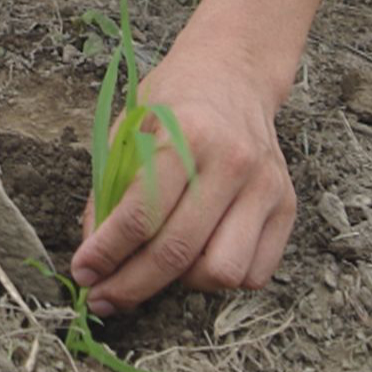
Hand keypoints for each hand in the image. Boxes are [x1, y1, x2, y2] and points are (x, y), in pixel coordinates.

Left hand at [69, 41, 297, 315]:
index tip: (83, 275)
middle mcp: (232, 162)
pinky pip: (254, 274)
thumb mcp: (130, 129)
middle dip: (131, 285)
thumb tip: (94, 257)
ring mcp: (266, 187)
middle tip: (105, 297)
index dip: (105, 254)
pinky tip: (199, 254)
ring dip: (184, 281)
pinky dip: (221, 278)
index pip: (140, 215)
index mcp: (187, 134)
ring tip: (163, 262)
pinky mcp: (288, 207)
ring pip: (222, 273)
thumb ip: (109, 191)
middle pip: (177, 253)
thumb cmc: (175, 102)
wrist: (234, 74)